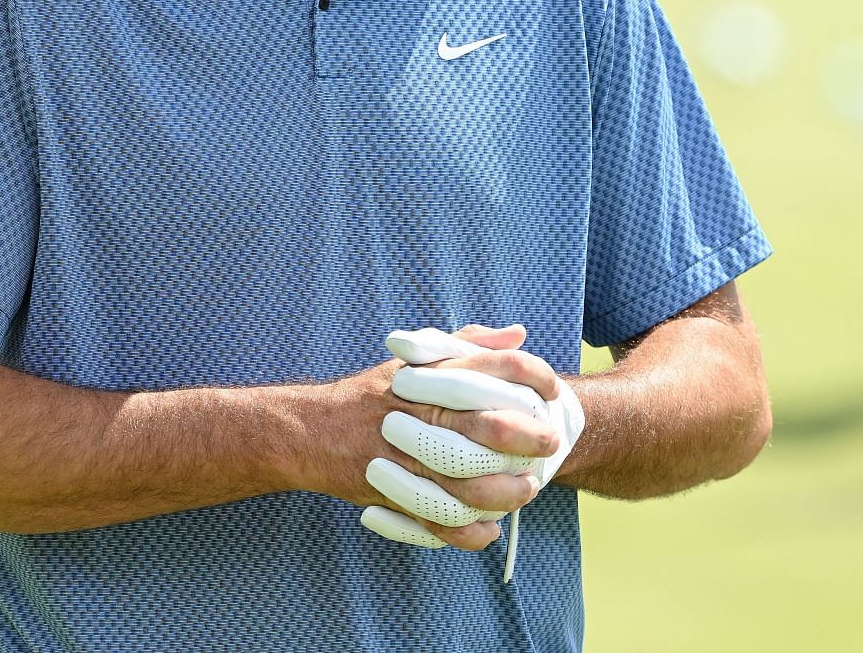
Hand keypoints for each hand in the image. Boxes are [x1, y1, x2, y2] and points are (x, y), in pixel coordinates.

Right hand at [302, 325, 549, 550]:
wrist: (310, 430)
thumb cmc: (371, 395)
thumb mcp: (414, 359)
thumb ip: (467, 345)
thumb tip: (518, 333)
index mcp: (426, 376)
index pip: (493, 367)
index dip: (534, 376)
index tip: (552, 392)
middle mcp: (417, 412)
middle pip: (489, 425)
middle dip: (529, 438)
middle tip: (549, 443)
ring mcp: (404, 456)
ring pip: (472, 482)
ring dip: (507, 491)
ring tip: (523, 489)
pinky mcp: (392, 493)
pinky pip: (442, 522)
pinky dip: (471, 531)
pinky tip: (487, 524)